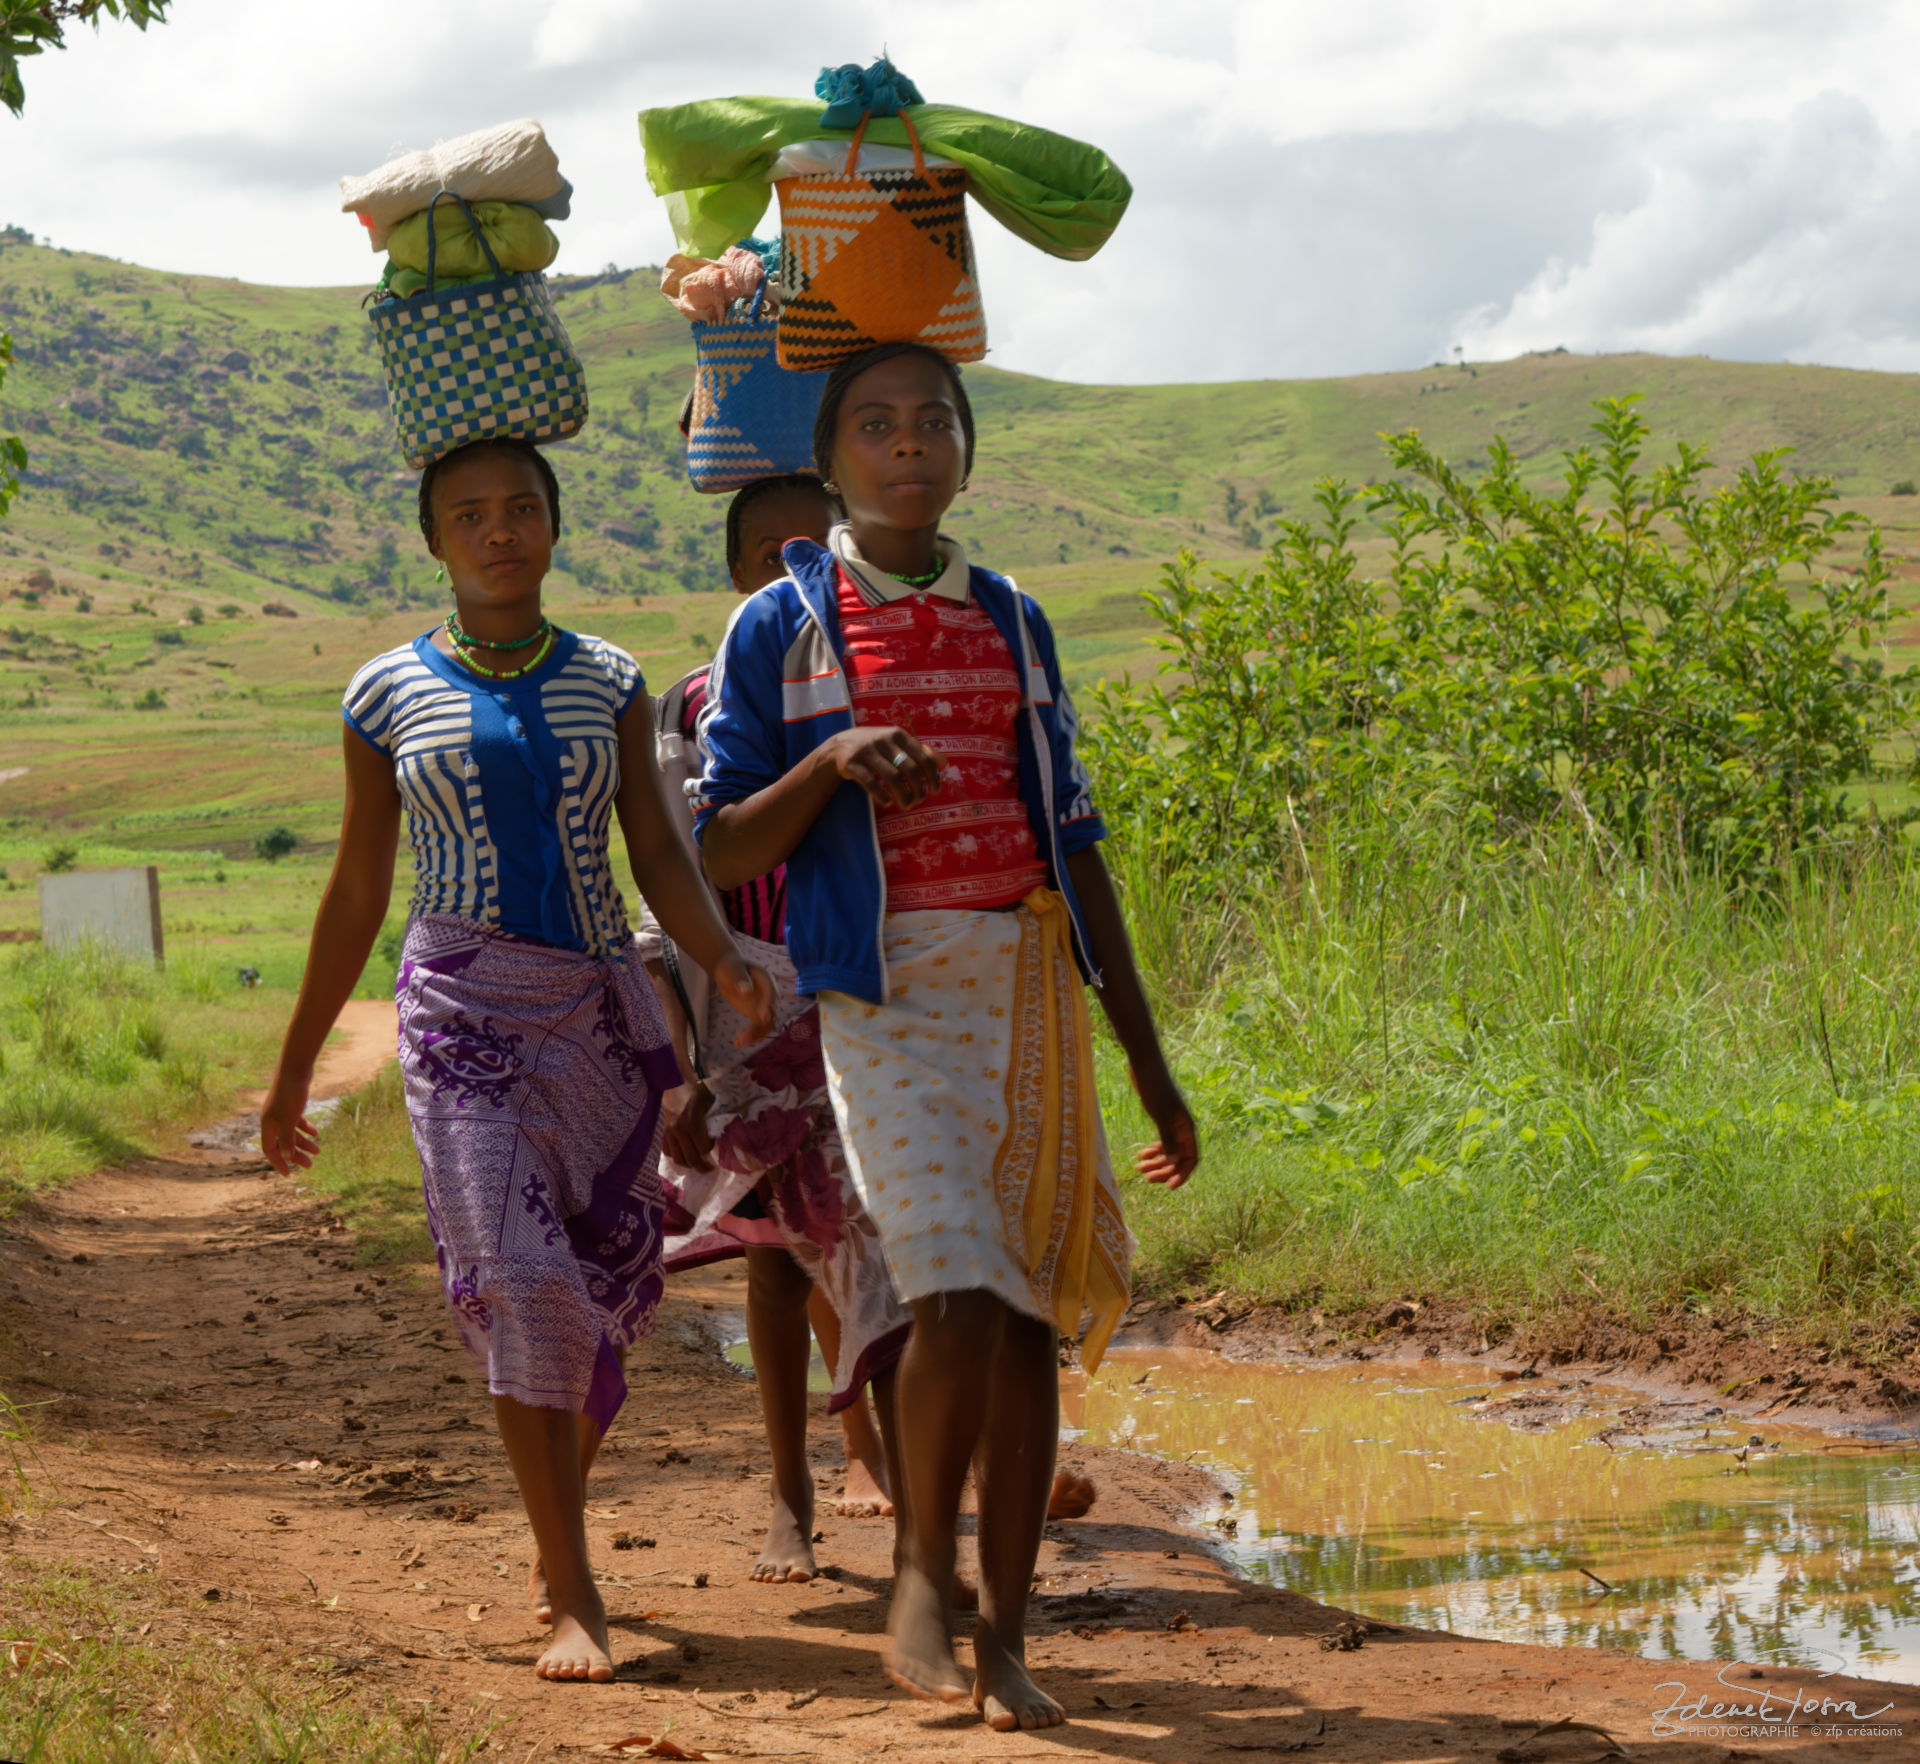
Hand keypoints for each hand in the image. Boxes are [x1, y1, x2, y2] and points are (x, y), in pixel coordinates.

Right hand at [259, 1071, 319, 1175]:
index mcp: (267, 1124)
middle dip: (295, 1155)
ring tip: (319, 1151)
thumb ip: (287, 1138)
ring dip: (304, 1143)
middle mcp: (272, 1119)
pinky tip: (317, 1134)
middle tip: (310, 1165)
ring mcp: (282, 1112)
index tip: (288, 1174)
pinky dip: (306, 1128)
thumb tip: (286, 1157)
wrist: (296, 1068)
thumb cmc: (290, 1093)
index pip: (270, 1149)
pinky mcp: (292, 1104)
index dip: (278, 1162)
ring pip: (292, 1133)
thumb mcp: (289, 1119)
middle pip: (283, 1143)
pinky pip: (297, 1122)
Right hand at [663, 1083, 715, 1171]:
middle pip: (690, 1158)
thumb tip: (720, 1134)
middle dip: (701, 1166)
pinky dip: (675, 1155)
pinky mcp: (660, 1132)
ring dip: (688, 1164)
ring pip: (677, 1158)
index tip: (714, 1146)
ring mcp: (667, 1132)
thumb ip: (714, 1119)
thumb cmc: (694, 1089)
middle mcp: (678, 1130)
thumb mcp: (710, 1102)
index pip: (703, 1148)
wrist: (673, 1081)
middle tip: (708, 1168)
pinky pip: (667, 1151)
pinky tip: (682, 1153)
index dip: (710, 1150)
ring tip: (695, 1163)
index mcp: (692, 1122)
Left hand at [715, 954, 776, 1044]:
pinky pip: (757, 1028)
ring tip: (739, 1042)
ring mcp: (763, 1006)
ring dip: (754, 1035)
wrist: (730, 970)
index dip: (768, 1006)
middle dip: (760, 1026)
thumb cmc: (731, 967)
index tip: (762, 1017)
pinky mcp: (756, 1014)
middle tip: (744, 1037)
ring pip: (765, 1025)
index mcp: (767, 981)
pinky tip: (737, 1042)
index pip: (771, 995)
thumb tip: (746, 991)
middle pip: (771, 1014)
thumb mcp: (733, 970)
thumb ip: (740, 979)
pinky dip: (750, 1035)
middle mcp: (769, 996)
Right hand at [823, 725, 941, 809]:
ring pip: (892, 778)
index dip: (933, 777)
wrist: (840, 745)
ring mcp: (866, 751)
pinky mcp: (852, 764)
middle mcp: (883, 740)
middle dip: (918, 789)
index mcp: (898, 735)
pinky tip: (887, 802)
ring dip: (903, 796)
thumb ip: (920, 751)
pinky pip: (870, 783)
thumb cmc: (876, 746)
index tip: (935, 792)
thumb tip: (944, 762)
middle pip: (909, 769)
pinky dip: (882, 796)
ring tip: (906, 805)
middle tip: (918, 801)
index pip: (923, 757)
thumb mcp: (897, 744)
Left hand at [1132, 1067, 1198, 1189]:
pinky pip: (1161, 1141)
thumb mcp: (1160, 1114)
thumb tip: (1175, 1162)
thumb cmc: (1154, 1087)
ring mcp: (1172, 1124)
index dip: (1182, 1174)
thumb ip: (1168, 1137)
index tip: (1169, 1186)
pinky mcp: (1161, 1119)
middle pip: (1178, 1157)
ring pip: (1169, 1151)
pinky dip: (1152, 1150)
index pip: (1191, 1158)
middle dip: (1164, 1170)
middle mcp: (1182, 1128)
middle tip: (1146, 1179)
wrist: (1144, 1065)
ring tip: (1139, 1168)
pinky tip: (1140, 1154)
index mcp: (1187, 1127)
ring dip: (1156, 1162)